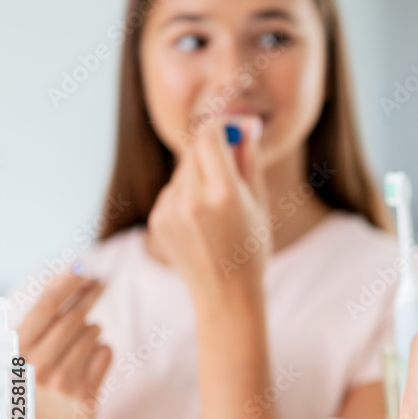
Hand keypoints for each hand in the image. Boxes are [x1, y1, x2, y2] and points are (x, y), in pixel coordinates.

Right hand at [17, 269, 111, 418]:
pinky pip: (107, 352)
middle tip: (100, 283)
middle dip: (90, 295)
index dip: (67, 281)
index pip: (46, 305)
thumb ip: (38, 324)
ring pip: (93, 333)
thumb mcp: (21, 358)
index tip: (84, 267)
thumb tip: (70, 278)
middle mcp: (37, 364)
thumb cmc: (30, 390)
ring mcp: (63, 380)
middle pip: (75, 315)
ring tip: (78, 347)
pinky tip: (88, 366)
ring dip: (92, 331)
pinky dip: (103, 352)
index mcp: (16, 351)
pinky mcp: (86, 393)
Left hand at [147, 115, 268, 300]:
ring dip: (198, 174)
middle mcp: (193, 200)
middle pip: (194, 149)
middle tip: (230, 167)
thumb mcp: (259, 203)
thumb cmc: (252, 249)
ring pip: (182, 170)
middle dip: (211, 150)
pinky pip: (172, 190)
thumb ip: (250, 160)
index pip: (210, 137)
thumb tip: (249, 124)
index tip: (232, 131)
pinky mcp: (157, 220)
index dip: (221, 128)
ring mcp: (170, 211)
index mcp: (225, 195)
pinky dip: (186, 194)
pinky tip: (201, 221)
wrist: (225, 295)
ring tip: (217, 206)